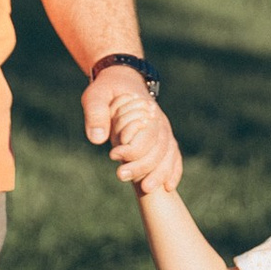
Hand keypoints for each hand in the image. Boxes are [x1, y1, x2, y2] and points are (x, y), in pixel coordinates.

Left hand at [83, 71, 181, 195]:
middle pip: (159, 149)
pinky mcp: (164, 139)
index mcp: (146, 110)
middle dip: (143, 166)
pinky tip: (168, 187)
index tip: (113, 155)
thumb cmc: (107, 89)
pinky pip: (174, 157)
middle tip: (121, 176)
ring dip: (159, 174)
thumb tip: (97, 139)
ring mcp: (164, 131)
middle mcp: (160, 122)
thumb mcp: (96, 94)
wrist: (122, 81)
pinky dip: (173, 171)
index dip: (132, 149)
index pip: (146, 135)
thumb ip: (96, 113)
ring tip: (145, 189)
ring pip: (168, 155)